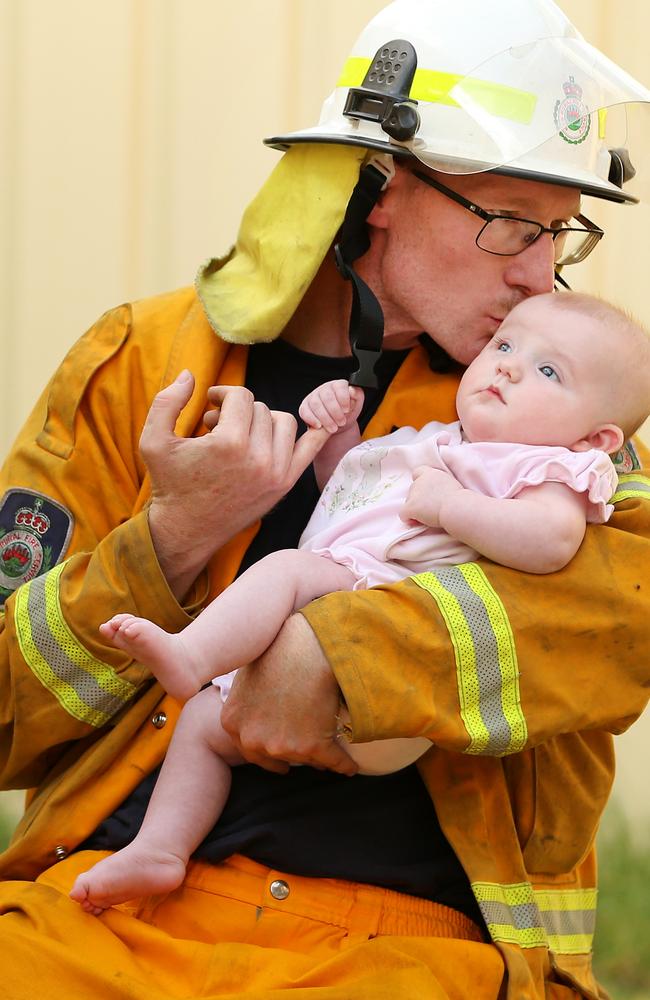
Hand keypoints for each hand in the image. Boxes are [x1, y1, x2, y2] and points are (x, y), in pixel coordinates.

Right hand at [141, 373, 329, 597]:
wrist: (187, 530)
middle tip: (217, 426)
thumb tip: (190, 374)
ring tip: (242, 433)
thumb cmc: (170, 484)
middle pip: (260, 409)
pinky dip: (315, 432)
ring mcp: (276, 473)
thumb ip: (167, 402)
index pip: (240, 396)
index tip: (210, 405)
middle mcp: (258, 458)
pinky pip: (310, 448)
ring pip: (284, 422)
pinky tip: (313, 422)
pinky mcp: (284, 485)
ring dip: (263, 421)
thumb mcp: (154, 441)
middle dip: (237, 411)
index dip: (223, 394)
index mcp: (229, 444)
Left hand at [221, 614, 358, 775]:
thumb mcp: (246, 676)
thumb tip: (255, 707)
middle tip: (299, 759)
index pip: (248, 749)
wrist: (307, 648)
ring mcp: (282, 746)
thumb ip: (246, 702)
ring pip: (305, 758)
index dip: (266, 754)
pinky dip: (344, 764)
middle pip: (275, 756)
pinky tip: (350, 767)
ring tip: (328, 753)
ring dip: (317, 756)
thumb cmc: (279, 651)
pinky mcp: (312, 747)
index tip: (278, 760)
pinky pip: (332, 761)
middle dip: (289, 757)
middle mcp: (253, 739)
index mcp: (233, 723)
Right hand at [299, 380, 363, 434]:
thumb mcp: (356, 404)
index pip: (339, 387)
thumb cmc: (347, 412)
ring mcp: (313, 397)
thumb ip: (357, 396)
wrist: (338, 424)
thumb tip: (352, 391)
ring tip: (333, 428)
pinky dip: (312, 420)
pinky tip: (319, 426)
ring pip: (316, 404)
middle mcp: (324, 389)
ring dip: (325, 418)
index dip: (343, 399)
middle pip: (327, 397)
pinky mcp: (305, 407)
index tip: (347, 410)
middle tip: (341, 422)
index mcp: (338, 385)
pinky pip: (305, 411)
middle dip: (335, 412)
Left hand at [400, 465, 461, 526]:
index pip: (418, 472)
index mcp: (431, 474)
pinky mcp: (411, 506)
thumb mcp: (451, 485)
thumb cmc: (460, 500)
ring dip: (416, 510)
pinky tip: (418, 523)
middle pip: (412, 490)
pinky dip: (409, 519)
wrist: (457, 508)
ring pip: (408, 503)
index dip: (420, 482)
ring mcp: (414, 493)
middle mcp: (420, 480)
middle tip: (431, 509)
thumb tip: (435, 496)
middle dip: (419, 500)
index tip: (426, 493)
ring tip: (429, 516)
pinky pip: (403, 514)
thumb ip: (440, 486)